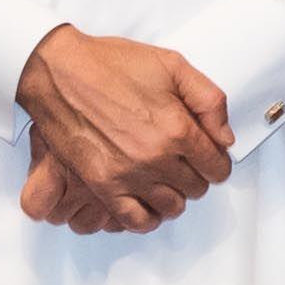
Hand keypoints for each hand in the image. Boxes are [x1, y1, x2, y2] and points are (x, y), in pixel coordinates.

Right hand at [12, 26, 234, 232]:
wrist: (60, 72)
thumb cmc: (113, 65)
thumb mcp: (173, 65)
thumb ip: (210, 101)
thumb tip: (224, 138)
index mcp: (177, 128)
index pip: (217, 167)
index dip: (217, 160)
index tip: (208, 154)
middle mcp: (155, 157)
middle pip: (196, 188)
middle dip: (197, 175)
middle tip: (184, 160)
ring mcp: (128, 175)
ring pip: (171, 207)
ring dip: (175, 195)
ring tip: (166, 178)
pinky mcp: (102, 185)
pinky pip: (135, 220)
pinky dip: (148, 217)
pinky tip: (148, 200)